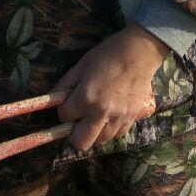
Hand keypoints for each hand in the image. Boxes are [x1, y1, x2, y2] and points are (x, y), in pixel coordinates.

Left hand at [53, 23, 166, 151]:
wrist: (140, 52)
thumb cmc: (108, 55)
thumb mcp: (82, 65)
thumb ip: (65, 84)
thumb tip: (55, 99)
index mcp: (85, 98)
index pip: (64, 117)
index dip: (64, 110)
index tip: (69, 103)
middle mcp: (101, 113)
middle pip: (80, 143)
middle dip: (74, 134)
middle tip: (78, 121)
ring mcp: (118, 118)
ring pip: (99, 142)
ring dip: (93, 132)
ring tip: (95, 117)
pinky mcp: (131, 119)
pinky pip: (116, 135)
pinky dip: (110, 130)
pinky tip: (110, 116)